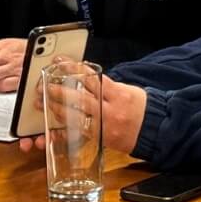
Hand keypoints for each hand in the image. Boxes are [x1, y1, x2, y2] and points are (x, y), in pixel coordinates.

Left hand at [17, 64, 147, 153]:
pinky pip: (80, 134)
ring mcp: (104, 125)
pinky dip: (65, 131)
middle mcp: (109, 109)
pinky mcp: (101, 139)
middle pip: (80, 98)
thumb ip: (107, 86)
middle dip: (60, 91)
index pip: (92, 78)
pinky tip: (53, 128)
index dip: (74, 69)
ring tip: (46, 103)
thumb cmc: (141, 108)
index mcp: (117, 93)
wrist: (155, 130)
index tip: (60, 62)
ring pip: (76, 117)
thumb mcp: (127, 90)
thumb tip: (86, 77)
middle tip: (45, 86)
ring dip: (58, 109)